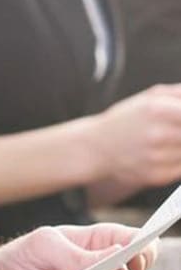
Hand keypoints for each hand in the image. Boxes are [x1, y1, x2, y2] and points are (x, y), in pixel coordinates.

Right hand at [86, 84, 180, 199]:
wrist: (97, 148)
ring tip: (168, 141)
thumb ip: (178, 93)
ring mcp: (157, 157)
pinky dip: (178, 162)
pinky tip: (164, 155)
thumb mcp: (149, 97)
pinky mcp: (158, 176)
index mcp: (156, 109)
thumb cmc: (126, 120)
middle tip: (174, 131)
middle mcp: (157, 134)